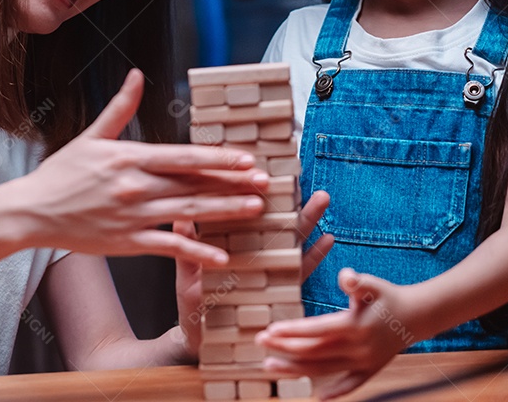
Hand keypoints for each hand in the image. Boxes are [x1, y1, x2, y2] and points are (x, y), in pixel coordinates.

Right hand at [14, 69, 268, 264]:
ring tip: (254, 209)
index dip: (218, 158)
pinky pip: (169, 247)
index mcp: (130, 158)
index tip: (246, 158)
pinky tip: (220, 256)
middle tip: (265, 183)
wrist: (31, 212)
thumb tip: (137, 75)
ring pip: (188, 212)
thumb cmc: (60, 174)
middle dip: (233, 183)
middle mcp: (136, 186)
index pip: (184, 156)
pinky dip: (196, 252)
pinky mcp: (128, 242)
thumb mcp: (91, 137)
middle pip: (193, 183)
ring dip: (224, 211)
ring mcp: (134, 216)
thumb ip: (120, 109)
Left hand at [172, 191, 334, 360]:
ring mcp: (269, 270)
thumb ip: (188, 247)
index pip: (244, 212)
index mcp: (230, 243)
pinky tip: (327, 240)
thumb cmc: (193, 305)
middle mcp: (253, 252)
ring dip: (307, 220)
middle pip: (272, 221)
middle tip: (302, 176)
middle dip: (288, 199)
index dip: (253, 190)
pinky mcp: (279, 291)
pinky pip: (299, 272)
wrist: (201, 339)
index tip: (264, 167)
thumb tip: (180, 217)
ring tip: (321, 199)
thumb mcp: (187, 275)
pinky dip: (314, 256)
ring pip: (290, 240)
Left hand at [256, 269, 413, 398]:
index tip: (269, 330)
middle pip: (313, 352)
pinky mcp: (370, 371)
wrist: (418, 315)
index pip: (316, 331)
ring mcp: (364, 363)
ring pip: (323, 370)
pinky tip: (317, 396)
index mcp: (355, 326)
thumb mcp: (374, 284)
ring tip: (268, 366)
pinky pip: (350, 385)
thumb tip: (346, 276)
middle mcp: (358, 349)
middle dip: (284, 348)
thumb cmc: (389, 296)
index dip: (291, 331)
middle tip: (259, 342)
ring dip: (294, 370)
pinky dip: (334, 392)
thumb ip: (358, 281)